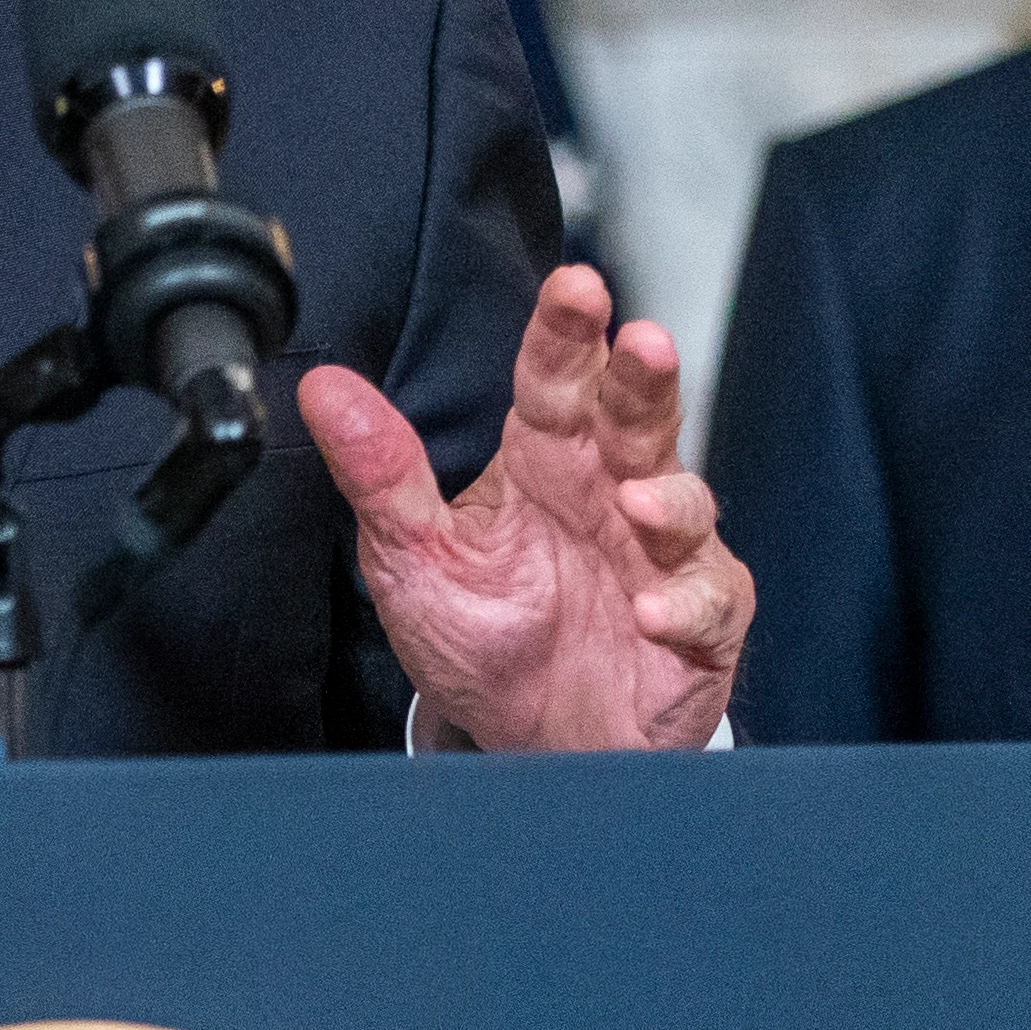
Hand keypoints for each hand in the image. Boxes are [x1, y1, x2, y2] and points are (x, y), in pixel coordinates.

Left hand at [303, 264, 749, 753]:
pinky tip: (651, 612)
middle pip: (638, 418)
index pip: (554, 382)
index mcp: (543, 463)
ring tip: (639, 505)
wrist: (531, 743)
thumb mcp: (413, 557)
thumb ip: (381, 474)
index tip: (574, 286)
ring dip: (671, 500)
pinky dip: (684, 605)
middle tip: (642, 341)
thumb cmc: (484, 636)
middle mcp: (610, 493)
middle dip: (644, 378)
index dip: (565, 334)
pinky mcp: (700, 621)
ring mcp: (662, 555)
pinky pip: (707, 602)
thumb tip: (323, 388)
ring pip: (687, 503)